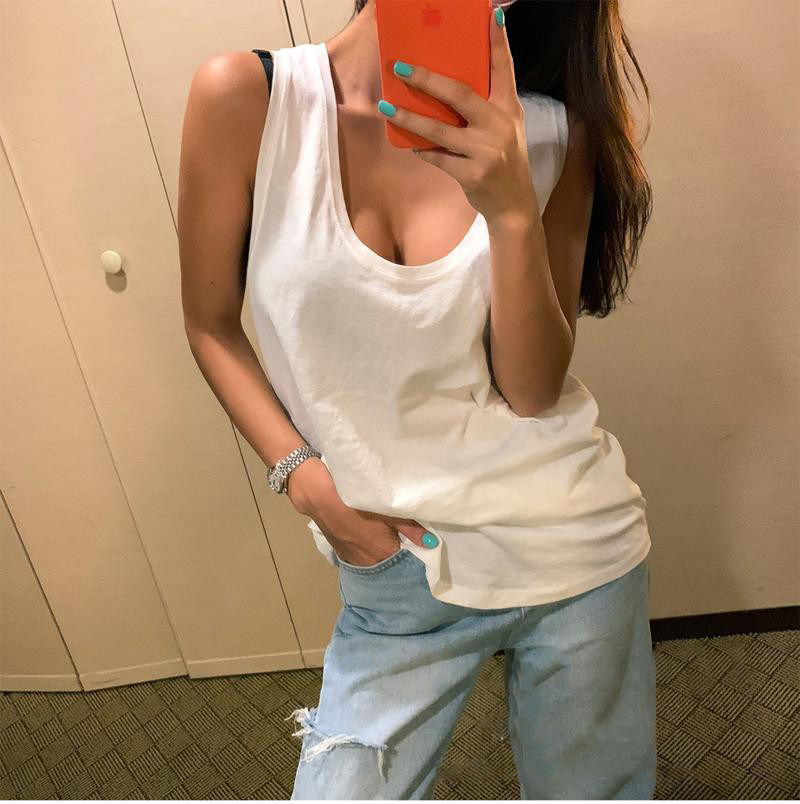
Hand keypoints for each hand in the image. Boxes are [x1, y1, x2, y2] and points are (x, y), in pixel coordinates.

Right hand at [287, 457, 433, 565]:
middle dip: (395, 554)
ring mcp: (350, 557)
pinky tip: (365, 538)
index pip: (404, 562)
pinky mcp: (338, 550)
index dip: (411, 553)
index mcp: (382, 553)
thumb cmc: (356, 501)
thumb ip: (410, 528)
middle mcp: (367, 561)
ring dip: (378, 553)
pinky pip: (356, 556)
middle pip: (387, 562)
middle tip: (402, 539)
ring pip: (370, 560)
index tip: (417, 544)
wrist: (317, 494)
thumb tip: (430, 542)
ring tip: (384, 538)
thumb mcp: (386, 510)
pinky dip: (364, 550)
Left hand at [382, 7, 537, 225]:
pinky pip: (437, 158)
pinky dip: (421, 150)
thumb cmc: (503, 160)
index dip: (497, 42)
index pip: (504, 69)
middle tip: (400, 67)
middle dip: (427, 79)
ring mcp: (486, 151)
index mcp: (508, 109)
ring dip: (409, 118)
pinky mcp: (472, 174)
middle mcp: (499, 126)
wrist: (513, 204)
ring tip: (387, 106)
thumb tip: (447, 85)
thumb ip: (485, 106)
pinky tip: (408, 143)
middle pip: (459, 95)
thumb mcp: (505, 128)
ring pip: (439, 130)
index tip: (490, 15)